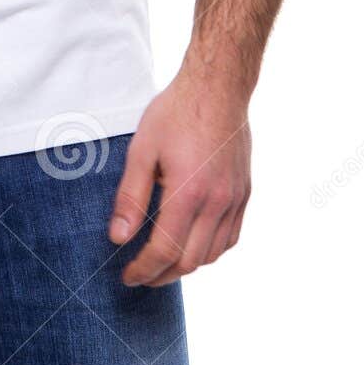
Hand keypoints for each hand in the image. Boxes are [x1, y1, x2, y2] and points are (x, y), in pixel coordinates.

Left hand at [108, 71, 251, 286]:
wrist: (218, 88)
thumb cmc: (176, 113)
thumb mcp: (142, 150)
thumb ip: (130, 197)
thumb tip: (119, 237)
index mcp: (188, 193)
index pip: (164, 251)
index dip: (143, 270)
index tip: (127, 276)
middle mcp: (216, 202)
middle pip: (189, 261)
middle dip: (161, 275)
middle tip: (140, 276)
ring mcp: (235, 199)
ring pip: (212, 255)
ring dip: (185, 266)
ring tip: (162, 264)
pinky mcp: (244, 193)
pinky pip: (230, 238)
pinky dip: (210, 251)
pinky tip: (192, 246)